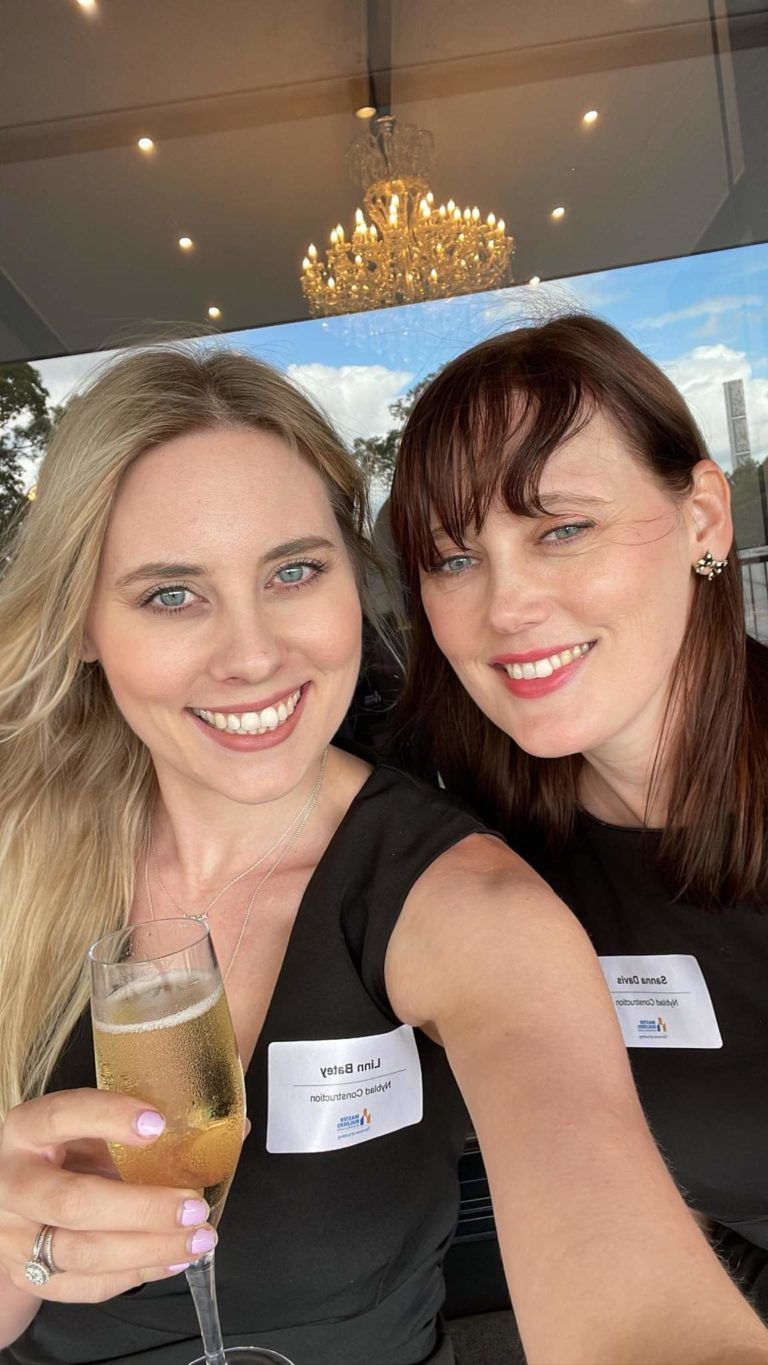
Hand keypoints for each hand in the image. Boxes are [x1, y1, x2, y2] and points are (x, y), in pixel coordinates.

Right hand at [0, 1089, 217, 1303]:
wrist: (12, 1201)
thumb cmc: (65, 1152)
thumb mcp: (92, 1126)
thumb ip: (148, 1123)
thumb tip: (234, 1127)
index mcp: (28, 1129)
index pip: (64, 1115)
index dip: (109, 1118)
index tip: (159, 1123)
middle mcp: (13, 1182)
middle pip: (73, 1202)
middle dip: (142, 1208)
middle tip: (195, 1206)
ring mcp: (14, 1236)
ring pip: (81, 1252)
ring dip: (148, 1249)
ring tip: (198, 1239)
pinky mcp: (26, 1275)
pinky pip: (84, 1285)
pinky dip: (135, 1274)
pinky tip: (173, 1259)